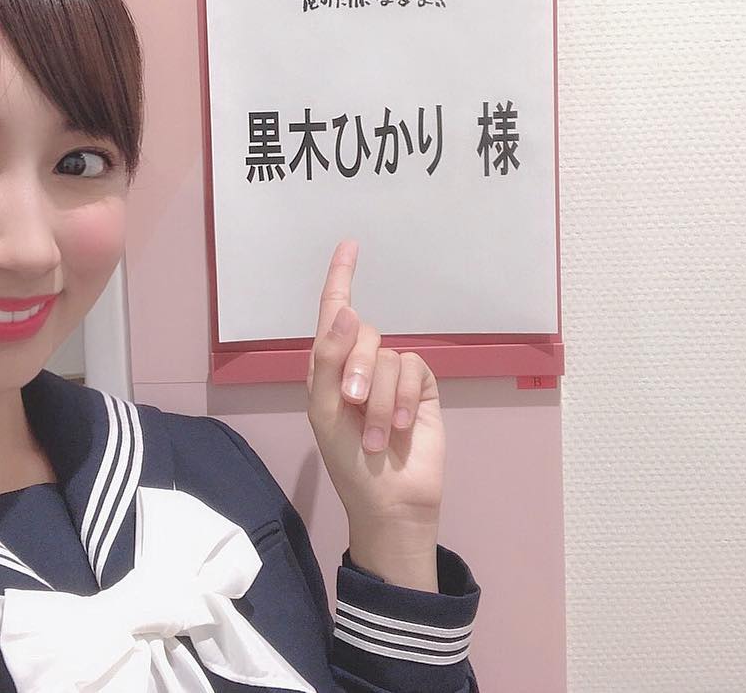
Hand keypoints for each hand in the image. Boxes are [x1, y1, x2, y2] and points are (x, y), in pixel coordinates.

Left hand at [306, 240, 445, 581]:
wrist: (388, 499)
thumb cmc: (347, 460)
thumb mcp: (325, 410)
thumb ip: (329, 359)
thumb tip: (347, 310)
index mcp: (328, 366)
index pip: (333, 313)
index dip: (341, 278)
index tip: (350, 246)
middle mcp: (358, 363)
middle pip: (361, 332)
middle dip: (355, 369)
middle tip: (352, 406)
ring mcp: (391, 374)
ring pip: (387, 356)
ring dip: (379, 399)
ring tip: (376, 435)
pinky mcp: (420, 386)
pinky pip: (412, 369)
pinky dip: (403, 398)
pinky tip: (402, 426)